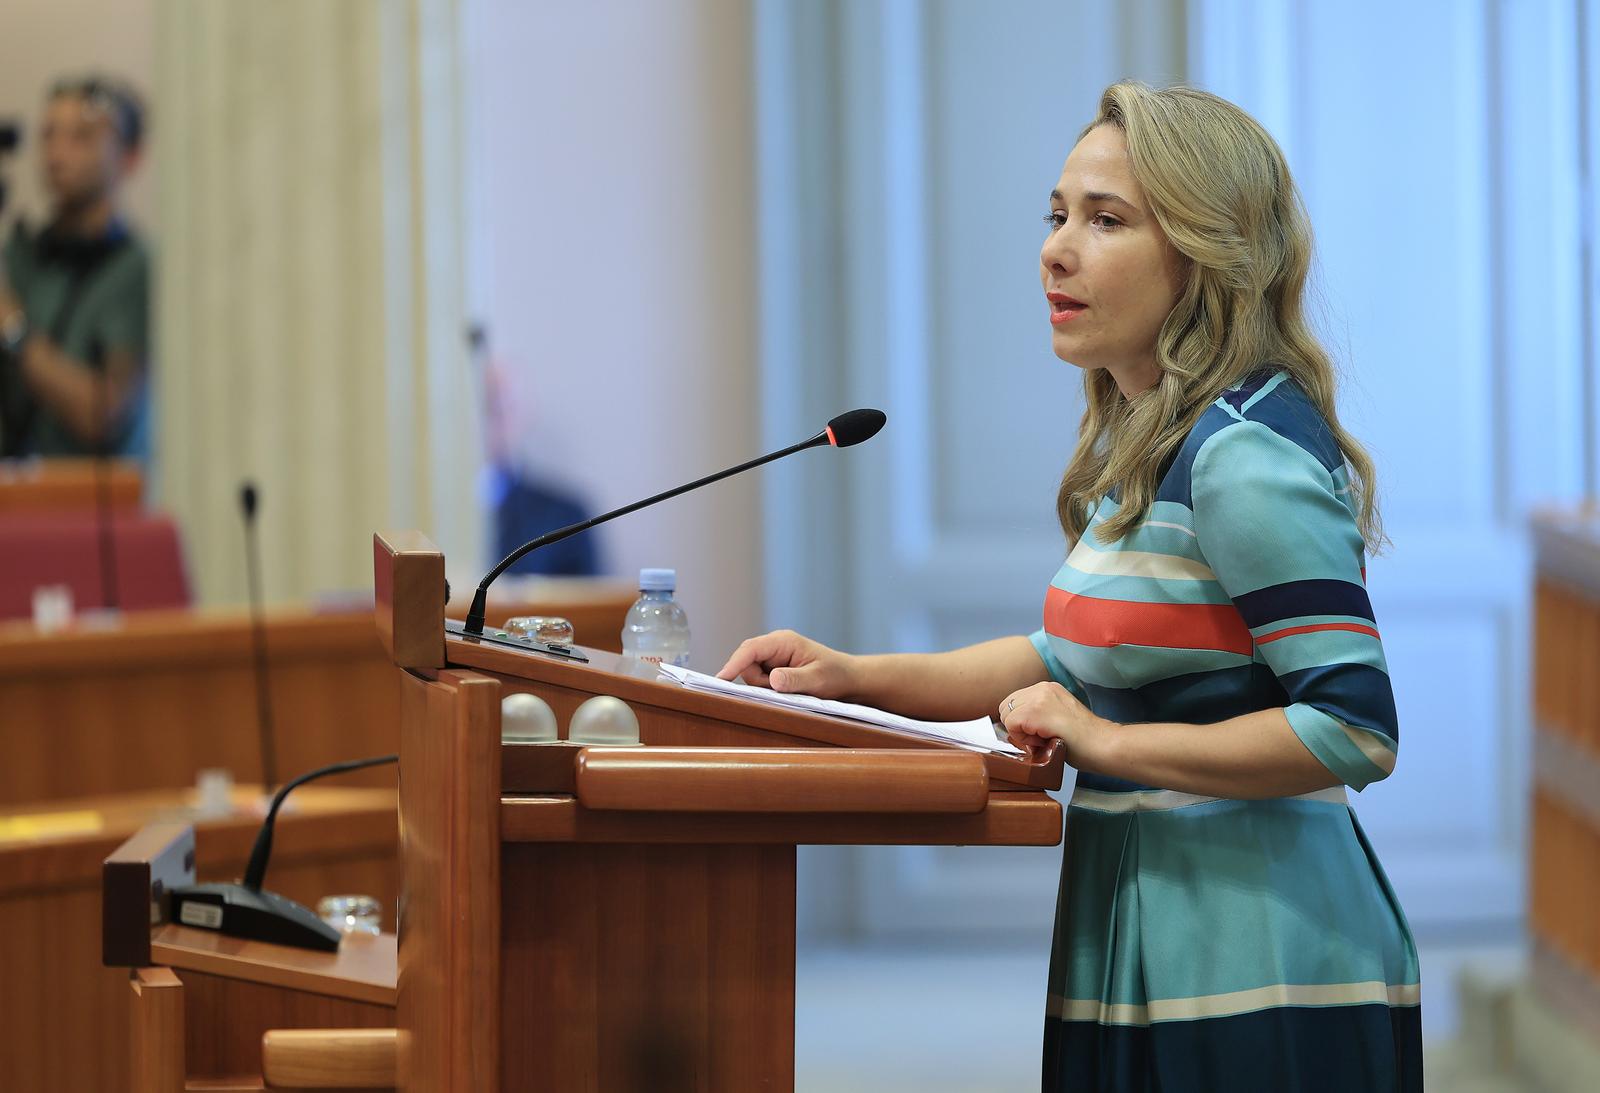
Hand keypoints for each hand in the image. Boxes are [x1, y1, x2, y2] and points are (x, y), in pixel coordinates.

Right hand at [716, 629, 857, 699]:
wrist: (848, 679)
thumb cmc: (835, 675)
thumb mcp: (817, 679)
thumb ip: (794, 680)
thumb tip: (771, 680)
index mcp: (783, 641)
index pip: (750, 650)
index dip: (734, 664)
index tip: (722, 679)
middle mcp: (774, 646)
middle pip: (746, 663)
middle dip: (757, 682)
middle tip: (784, 692)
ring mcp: (773, 658)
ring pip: (751, 675)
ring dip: (765, 688)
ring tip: (792, 691)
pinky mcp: (773, 669)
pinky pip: (760, 680)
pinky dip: (768, 689)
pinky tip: (787, 692)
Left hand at [998, 681, 1107, 763]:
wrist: (1104, 744)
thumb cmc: (1087, 740)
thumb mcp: (1059, 717)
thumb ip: (1038, 716)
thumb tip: (1017, 728)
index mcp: (1048, 688)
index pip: (1015, 701)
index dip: (1021, 722)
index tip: (1040, 734)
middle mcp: (1042, 688)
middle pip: (1006, 706)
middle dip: (1017, 726)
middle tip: (1040, 738)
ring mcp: (1038, 697)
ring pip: (1006, 715)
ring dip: (1020, 732)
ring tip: (1044, 739)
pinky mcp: (1035, 711)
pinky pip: (1011, 725)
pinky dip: (1023, 738)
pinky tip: (1044, 741)